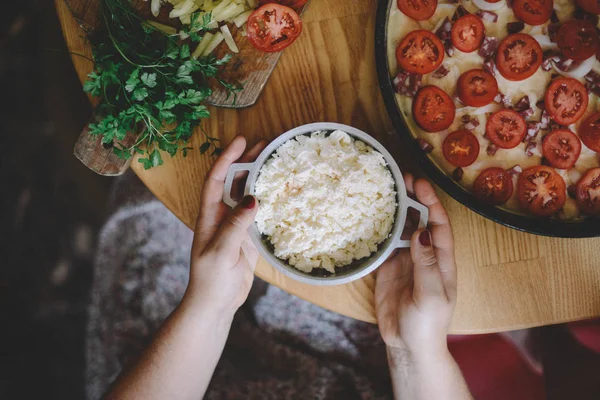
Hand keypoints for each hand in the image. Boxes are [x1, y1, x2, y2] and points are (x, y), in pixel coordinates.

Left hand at [186, 136, 266, 316]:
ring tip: (272, 160)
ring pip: (245, 195)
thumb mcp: (222, 251)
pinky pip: (257, 213)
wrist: (216, 303)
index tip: (241, 142)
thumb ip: (236, 225)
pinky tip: (278, 191)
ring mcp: (234, 226)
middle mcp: (220, 217)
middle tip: (264, 144)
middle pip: (232, 182)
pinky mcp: (246, 238)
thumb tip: (253, 198)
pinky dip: (266, 199)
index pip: (216, 180)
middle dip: (245, 161)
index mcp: (208, 217)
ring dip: (256, 177)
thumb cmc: (212, 279)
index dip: (227, 159)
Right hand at [375, 174, 456, 359]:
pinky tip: (372, 215)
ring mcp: (406, 261)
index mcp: (442, 260)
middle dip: (414, 199)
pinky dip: (380, 228)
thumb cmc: (427, 324)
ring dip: (397, 210)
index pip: (439, 225)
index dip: (431, 203)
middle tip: (401, 178)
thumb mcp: (431, 295)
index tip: (420, 184)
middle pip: (421, 220)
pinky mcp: (388, 268)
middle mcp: (425, 255)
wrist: (408, 346)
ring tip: (386, 191)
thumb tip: (420, 232)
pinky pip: (385, 243)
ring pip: (402, 228)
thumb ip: (426, 264)